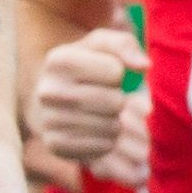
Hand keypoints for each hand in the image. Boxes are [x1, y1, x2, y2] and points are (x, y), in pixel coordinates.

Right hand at [30, 26, 143, 176]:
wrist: (54, 99)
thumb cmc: (87, 67)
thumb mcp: (103, 46)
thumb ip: (125, 45)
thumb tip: (143, 66)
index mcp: (58, 60)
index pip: (114, 71)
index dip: (118, 74)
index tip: (105, 74)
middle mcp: (48, 91)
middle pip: (114, 102)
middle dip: (119, 100)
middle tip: (107, 97)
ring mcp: (48, 121)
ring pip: (111, 127)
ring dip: (116, 122)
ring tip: (102, 114)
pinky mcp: (55, 146)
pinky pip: (102, 148)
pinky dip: (107, 141)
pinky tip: (95, 130)